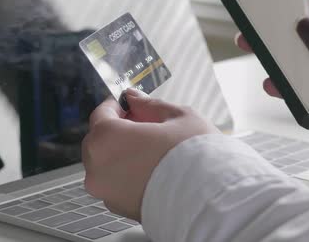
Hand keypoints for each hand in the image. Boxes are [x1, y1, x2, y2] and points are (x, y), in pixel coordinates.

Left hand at [82, 88, 219, 220]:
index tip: (130, 105)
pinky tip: (153, 171)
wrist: (210, 200)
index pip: (101, 114)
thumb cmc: (196, 157)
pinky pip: (116, 183)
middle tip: (145, 127)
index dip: (117, 106)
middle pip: (99, 140)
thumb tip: (135, 99)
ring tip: (153, 152)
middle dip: (118, 131)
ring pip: (106, 163)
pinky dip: (127, 175)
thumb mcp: (178, 117)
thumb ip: (150, 105)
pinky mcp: (118, 208)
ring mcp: (106, 190)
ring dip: (122, 154)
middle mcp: (99, 165)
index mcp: (108, 137)